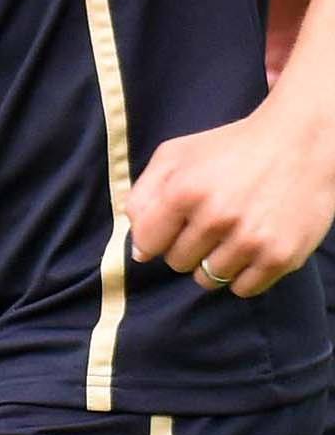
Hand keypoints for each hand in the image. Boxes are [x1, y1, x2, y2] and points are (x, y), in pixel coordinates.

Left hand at [128, 102, 334, 296]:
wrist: (297, 144)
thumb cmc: (228, 148)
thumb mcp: (175, 155)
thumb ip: (144, 196)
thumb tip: (137, 248)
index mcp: (183, 190)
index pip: (147, 242)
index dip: (154, 237)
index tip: (167, 228)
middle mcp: (215, 218)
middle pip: (178, 262)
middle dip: (185, 247)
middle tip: (205, 224)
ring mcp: (250, 241)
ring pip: (209, 280)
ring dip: (212, 262)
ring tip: (228, 234)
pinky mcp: (280, 258)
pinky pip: (243, 290)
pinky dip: (241, 275)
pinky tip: (247, 248)